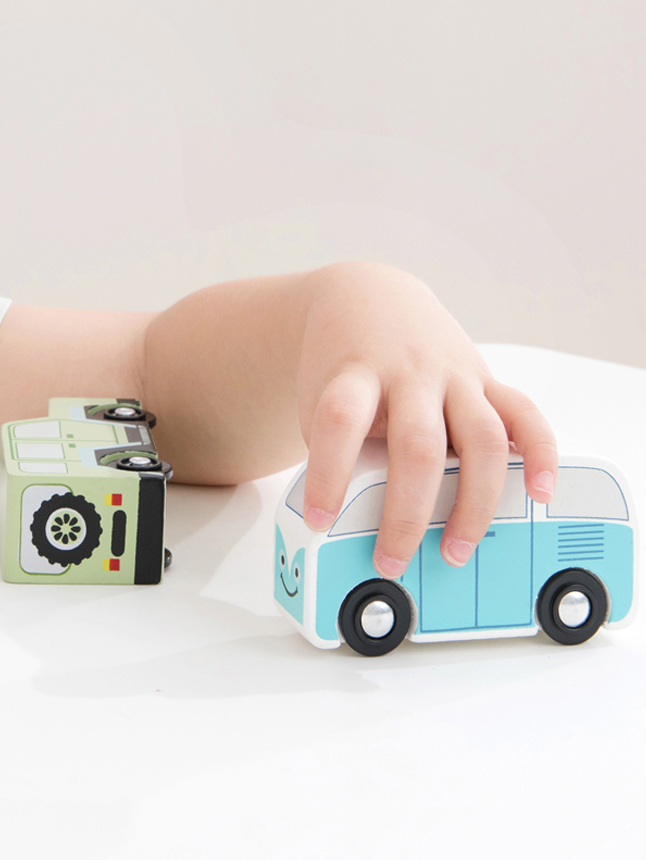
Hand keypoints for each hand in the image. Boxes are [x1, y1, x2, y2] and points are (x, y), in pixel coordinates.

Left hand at [297, 263, 556, 577]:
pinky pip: (525, 413)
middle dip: (407, 512)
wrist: (367, 300)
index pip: (340, 422)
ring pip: (481, 438)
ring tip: (456, 548)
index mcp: (356, 374)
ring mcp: (453, 374)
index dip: (329, 474)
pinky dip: (540, 453)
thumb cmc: (342, 363)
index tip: (321, 520)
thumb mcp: (319, 396)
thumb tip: (348, 521)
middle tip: (392, 558)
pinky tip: (538, 492)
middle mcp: (409, 372)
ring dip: (474, 502)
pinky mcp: (486, 378)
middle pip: (417, 446)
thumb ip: (336, 446)